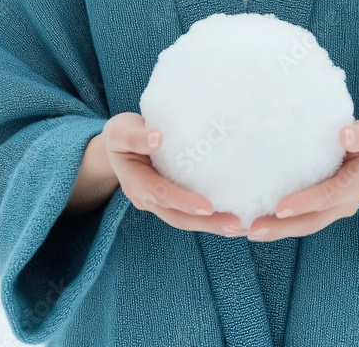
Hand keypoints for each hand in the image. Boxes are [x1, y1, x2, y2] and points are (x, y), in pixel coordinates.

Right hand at [101, 113, 243, 237]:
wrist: (118, 144)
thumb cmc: (121, 134)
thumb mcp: (120, 131)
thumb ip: (135, 137)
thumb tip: (157, 138)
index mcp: (136, 183)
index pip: (162, 194)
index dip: (183, 201)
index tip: (207, 206)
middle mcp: (147, 198)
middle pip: (178, 217)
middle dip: (206, 224)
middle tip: (235, 226)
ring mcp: (158, 202)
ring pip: (185, 219)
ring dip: (211, 225)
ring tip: (239, 227)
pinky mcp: (170, 198)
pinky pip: (189, 211)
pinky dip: (209, 217)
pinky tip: (232, 214)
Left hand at [241, 119, 358, 241]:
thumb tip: (345, 135)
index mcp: (355, 186)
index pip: (328, 196)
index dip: (305, 202)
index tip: (280, 207)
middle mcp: (344, 204)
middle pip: (311, 221)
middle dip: (282, 228)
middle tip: (252, 230)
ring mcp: (331, 210)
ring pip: (303, 225)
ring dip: (276, 230)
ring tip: (245, 231)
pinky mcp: (319, 209)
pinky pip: (299, 219)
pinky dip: (278, 223)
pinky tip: (253, 223)